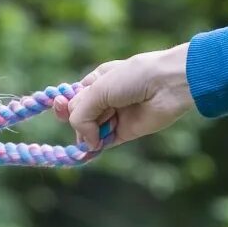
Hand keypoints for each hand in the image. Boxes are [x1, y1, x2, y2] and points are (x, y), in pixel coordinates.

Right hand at [52, 42, 192, 150]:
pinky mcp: (126, 132)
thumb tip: (84, 141)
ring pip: (91, 130)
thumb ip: (81, 114)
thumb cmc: (133, 78)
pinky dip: (96, 147)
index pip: (73, 97)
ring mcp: (115, 116)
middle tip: (84, 119)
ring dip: (89, 132)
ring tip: (101, 126)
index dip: (65, 105)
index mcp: (97, 81)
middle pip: (80, 115)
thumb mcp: (99, 89)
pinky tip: (90, 149)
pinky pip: (105, 142)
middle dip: (78, 119)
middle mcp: (105, 98)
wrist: (168, 85)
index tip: (59, 106)